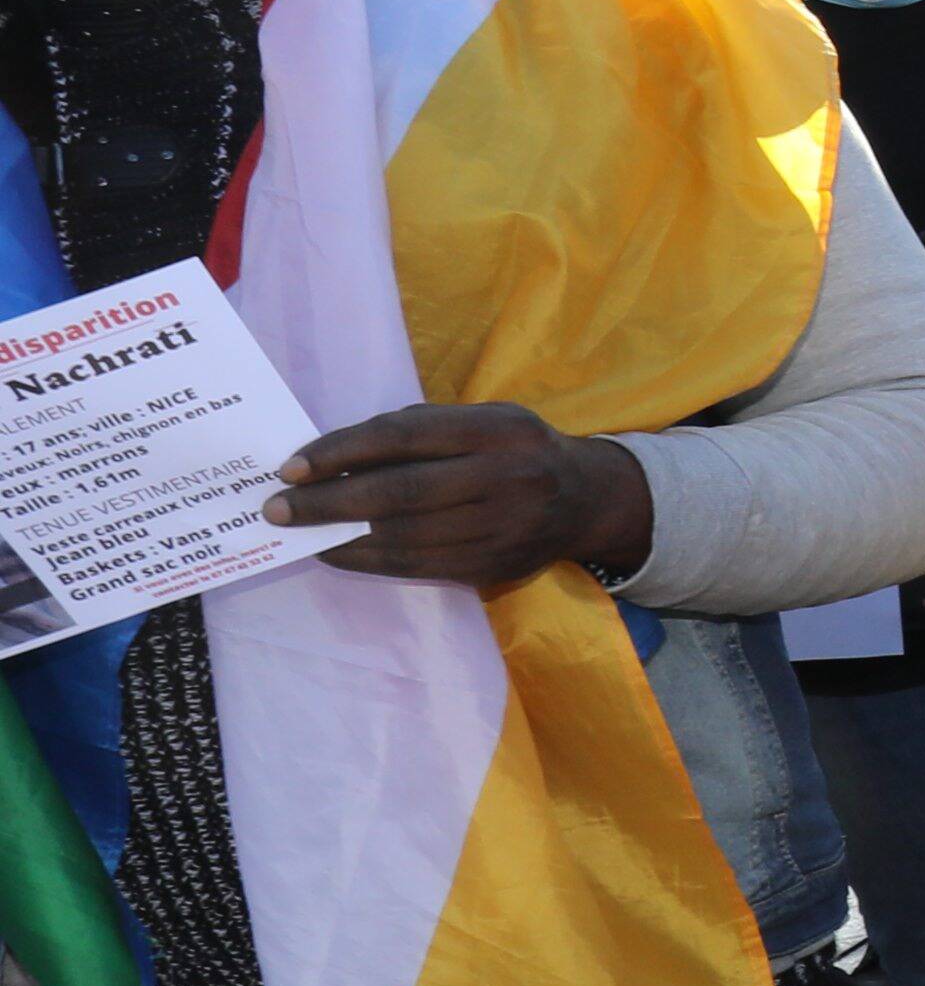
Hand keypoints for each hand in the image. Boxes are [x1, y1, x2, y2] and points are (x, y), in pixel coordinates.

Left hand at [273, 403, 653, 591]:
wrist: (587, 501)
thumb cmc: (517, 450)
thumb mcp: (484, 420)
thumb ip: (422, 430)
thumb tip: (337, 456)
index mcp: (498, 430)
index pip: (405, 437)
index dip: (342, 452)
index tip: (291, 467)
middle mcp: (506, 478)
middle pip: (401, 492)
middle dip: (328, 502)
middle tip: (276, 508)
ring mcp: (502, 528)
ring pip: (405, 536)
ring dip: (339, 536)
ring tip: (298, 532)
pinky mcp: (492, 566)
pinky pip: (417, 565)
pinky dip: (367, 559)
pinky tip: (335, 551)